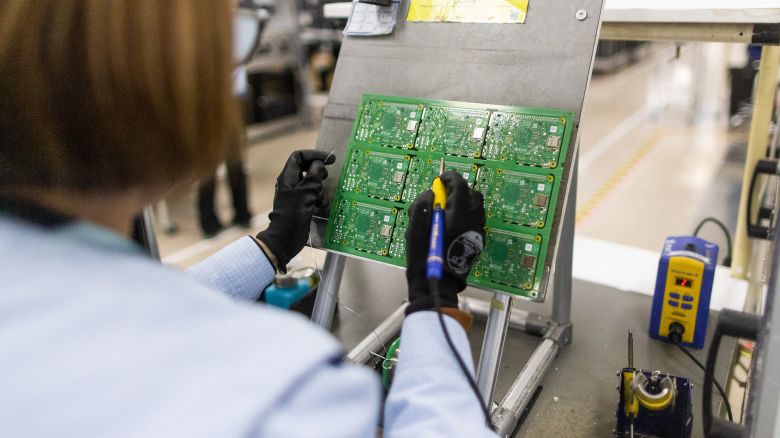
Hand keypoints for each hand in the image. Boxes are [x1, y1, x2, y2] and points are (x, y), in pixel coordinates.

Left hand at [256, 150, 335, 271]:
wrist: (285, 238)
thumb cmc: (293, 214)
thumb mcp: (306, 192)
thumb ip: (313, 176)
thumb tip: (318, 165)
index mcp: (288, 177)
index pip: (298, 157)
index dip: (313, 155)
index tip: (329, 159)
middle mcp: (291, 184)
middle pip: (306, 169)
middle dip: (318, 173)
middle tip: (325, 177)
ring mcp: (297, 195)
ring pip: (312, 184)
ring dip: (320, 189)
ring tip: (321, 199)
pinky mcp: (302, 205)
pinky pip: (313, 196)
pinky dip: (319, 199)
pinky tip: (321, 207)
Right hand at [405, 171, 485, 313]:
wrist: (439, 284)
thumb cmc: (424, 257)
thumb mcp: (414, 229)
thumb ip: (422, 206)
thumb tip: (431, 194)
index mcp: (457, 214)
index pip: (459, 184)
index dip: (449, 177)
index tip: (439, 180)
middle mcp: (472, 220)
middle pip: (473, 193)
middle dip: (459, 190)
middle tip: (443, 196)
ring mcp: (477, 231)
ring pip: (477, 207)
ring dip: (464, 203)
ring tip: (448, 212)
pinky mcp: (478, 241)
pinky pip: (476, 220)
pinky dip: (467, 216)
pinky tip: (453, 226)